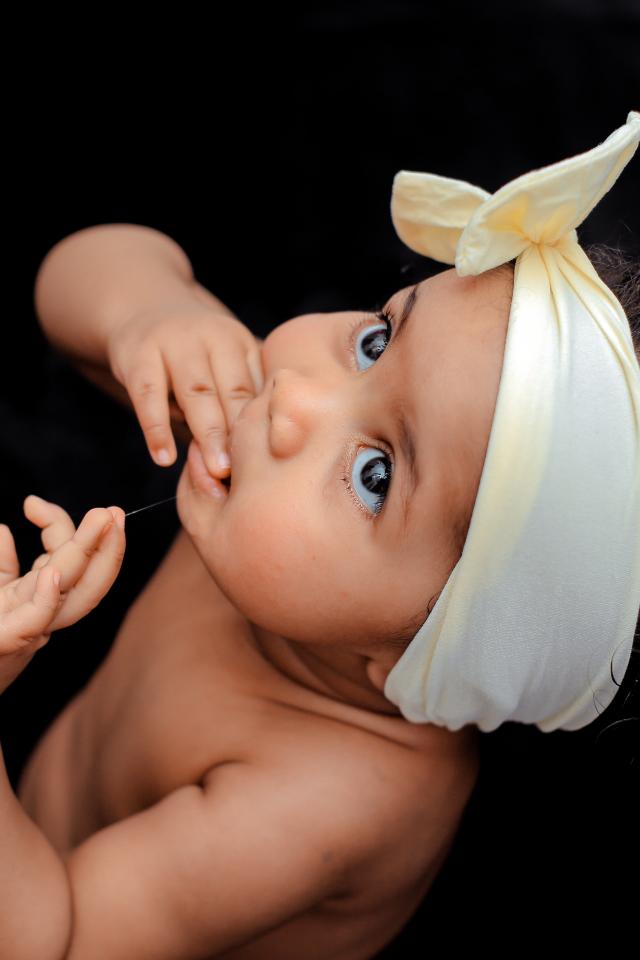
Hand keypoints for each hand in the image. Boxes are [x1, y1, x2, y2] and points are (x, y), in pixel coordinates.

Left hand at [0, 497, 125, 693]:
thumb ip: (2, 562)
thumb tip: (3, 529)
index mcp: (40, 597)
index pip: (66, 557)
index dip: (57, 524)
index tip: (31, 504)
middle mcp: (44, 614)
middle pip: (89, 581)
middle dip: (108, 545)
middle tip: (114, 512)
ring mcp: (30, 630)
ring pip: (75, 599)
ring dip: (91, 559)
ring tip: (102, 524)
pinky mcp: (6, 642)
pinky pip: (34, 623)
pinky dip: (47, 600)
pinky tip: (52, 575)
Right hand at [106, 297, 263, 478]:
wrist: (142, 310)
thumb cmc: (193, 354)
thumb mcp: (223, 360)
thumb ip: (240, 394)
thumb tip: (266, 450)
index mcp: (238, 342)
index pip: (252, 389)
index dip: (258, 427)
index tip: (266, 463)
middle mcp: (210, 337)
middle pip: (229, 390)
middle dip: (237, 433)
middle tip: (245, 471)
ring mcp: (173, 342)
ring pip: (194, 392)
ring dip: (207, 433)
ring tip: (214, 470)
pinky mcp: (138, 354)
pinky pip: (148, 395)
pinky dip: (156, 428)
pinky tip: (164, 458)